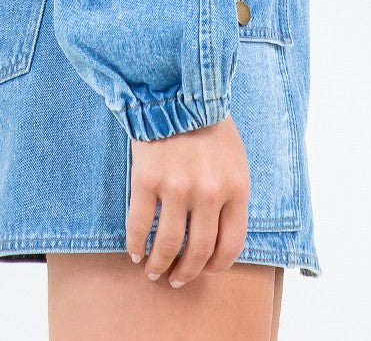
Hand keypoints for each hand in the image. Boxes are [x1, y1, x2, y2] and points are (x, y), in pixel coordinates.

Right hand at [126, 115, 249, 285]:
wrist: (176, 90)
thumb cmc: (207, 125)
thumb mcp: (234, 159)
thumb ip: (230, 195)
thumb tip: (218, 238)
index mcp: (236, 187)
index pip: (230, 245)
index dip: (215, 266)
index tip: (205, 270)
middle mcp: (209, 192)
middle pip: (199, 251)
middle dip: (186, 272)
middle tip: (176, 279)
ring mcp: (177, 187)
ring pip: (168, 245)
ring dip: (159, 265)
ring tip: (153, 271)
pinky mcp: (147, 179)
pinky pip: (140, 225)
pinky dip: (136, 245)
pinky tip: (135, 252)